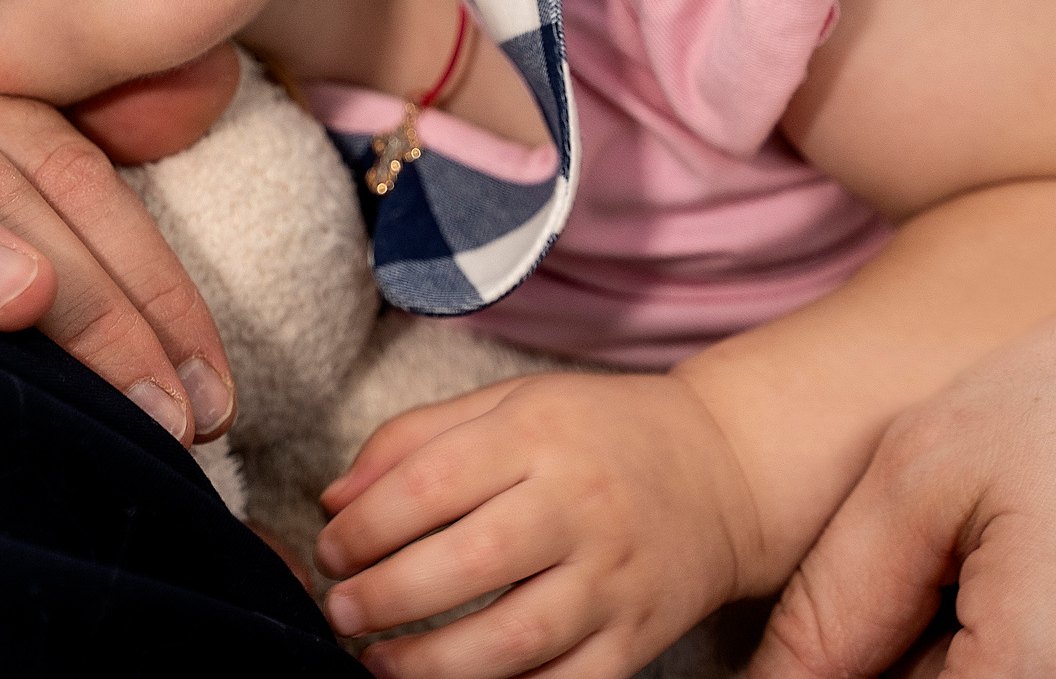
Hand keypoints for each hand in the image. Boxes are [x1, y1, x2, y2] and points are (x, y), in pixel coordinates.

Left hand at [314, 373, 762, 677]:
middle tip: (340, 611)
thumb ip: (416, 440)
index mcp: (539, 435)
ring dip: (431, 664)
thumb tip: (335, 500)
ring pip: (515, 639)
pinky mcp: (637, 638)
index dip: (364, 527)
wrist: (724, 470)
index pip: (432, 483)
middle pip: (470, 563)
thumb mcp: (511, 403)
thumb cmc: (598, 433)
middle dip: (387, 597)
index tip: (330, 550)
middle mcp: (580, 506)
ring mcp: (613, 579)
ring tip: (379, 662)